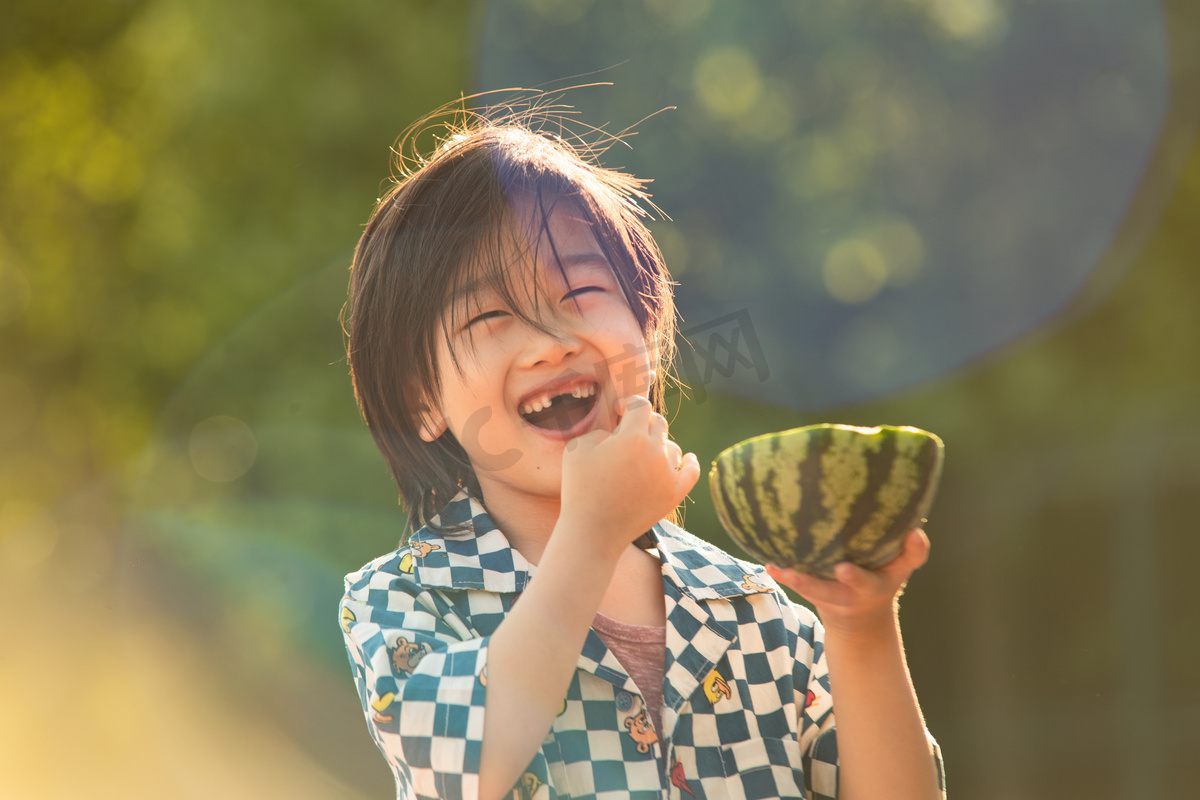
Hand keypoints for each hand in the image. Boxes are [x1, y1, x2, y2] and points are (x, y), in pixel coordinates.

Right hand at [559, 395, 699, 555]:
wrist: (593, 531)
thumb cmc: (580, 488)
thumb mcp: (578, 447)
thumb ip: (601, 431)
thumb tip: (617, 434)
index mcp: (633, 437)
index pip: (640, 405)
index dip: (628, 404)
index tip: (618, 412)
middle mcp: (656, 452)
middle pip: (658, 424)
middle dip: (642, 423)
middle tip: (626, 434)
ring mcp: (668, 475)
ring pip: (672, 447)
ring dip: (659, 444)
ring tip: (643, 454)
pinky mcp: (673, 495)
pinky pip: (691, 473)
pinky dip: (690, 463)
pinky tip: (688, 458)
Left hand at [764, 529, 929, 635]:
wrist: (860, 618)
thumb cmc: (882, 579)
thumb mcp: (901, 571)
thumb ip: (913, 552)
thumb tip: (916, 530)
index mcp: (869, 588)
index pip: (865, 583)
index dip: (855, 577)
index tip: (843, 569)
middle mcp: (845, 594)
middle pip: (827, 592)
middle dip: (813, 584)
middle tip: (801, 573)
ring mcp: (825, 594)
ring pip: (808, 590)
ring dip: (795, 580)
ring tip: (780, 567)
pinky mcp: (811, 591)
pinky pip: (794, 583)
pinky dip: (782, 573)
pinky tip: (769, 563)